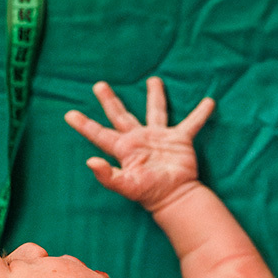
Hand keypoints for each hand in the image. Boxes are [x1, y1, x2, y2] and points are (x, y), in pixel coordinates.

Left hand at [65, 78, 214, 211]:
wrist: (175, 196)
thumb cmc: (150, 192)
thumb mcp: (126, 185)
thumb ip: (107, 175)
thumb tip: (90, 161)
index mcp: (124, 149)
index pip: (100, 134)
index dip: (85, 125)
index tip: (69, 114)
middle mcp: (139, 139)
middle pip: (120, 115)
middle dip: (110, 100)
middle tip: (99, 85)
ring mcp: (159, 138)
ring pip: (155, 111)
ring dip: (155, 96)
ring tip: (153, 80)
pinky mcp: (180, 140)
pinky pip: (191, 123)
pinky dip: (200, 113)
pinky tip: (209, 102)